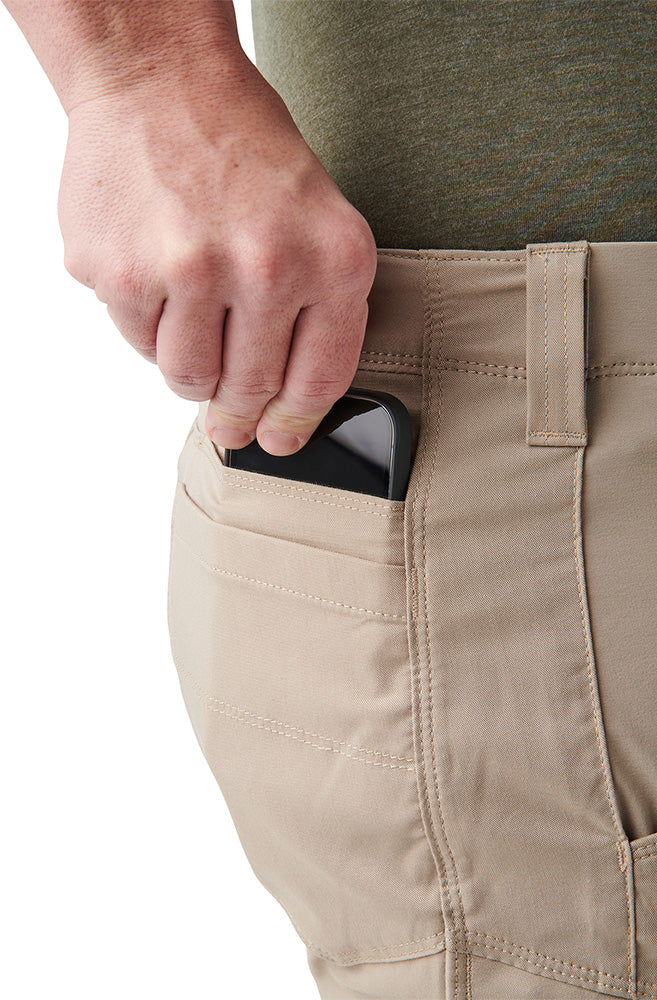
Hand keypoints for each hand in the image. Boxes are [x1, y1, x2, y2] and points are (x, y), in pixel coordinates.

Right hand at [58, 50, 377, 454]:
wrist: (160, 80)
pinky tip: (158, 274)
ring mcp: (190, 270)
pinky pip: (138, 342)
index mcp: (333, 258)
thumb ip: (315, 314)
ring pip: (187, 376)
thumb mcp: (318, 222)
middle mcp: (267, 267)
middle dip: (236, 411)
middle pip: (249, 387)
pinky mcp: (121, 272)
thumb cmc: (245, 152)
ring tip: (191, 318)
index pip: (318, 379)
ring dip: (190, 366)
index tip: (279, 441)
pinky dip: (148, 324)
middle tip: (228, 419)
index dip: (296, 423)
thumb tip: (281, 409)